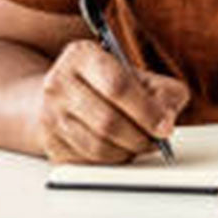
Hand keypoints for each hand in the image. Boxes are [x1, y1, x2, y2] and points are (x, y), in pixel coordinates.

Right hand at [36, 39, 189, 163]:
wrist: (61, 93)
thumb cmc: (103, 82)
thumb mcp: (132, 73)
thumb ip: (160, 89)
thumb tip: (168, 117)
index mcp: (80, 55)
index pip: (117, 86)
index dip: (146, 110)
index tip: (166, 126)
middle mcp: (58, 83)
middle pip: (107, 121)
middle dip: (140, 136)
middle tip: (158, 139)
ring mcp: (49, 116)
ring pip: (98, 147)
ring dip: (128, 151)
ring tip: (141, 142)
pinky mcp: (51, 144)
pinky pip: (89, 162)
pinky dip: (112, 160)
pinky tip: (121, 148)